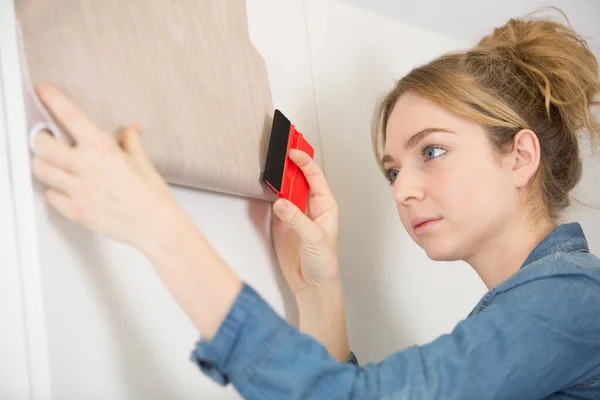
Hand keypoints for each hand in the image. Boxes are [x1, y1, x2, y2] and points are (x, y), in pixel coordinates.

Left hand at [30, 83, 186, 253]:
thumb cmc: (152, 196)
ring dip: (43, 163)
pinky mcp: (75, 210)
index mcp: (104, 150)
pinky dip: (53, 190)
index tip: (43, 91)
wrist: (156, 226)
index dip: (53, 99)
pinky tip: (64, 188)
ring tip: (53, 163)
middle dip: (39, 138)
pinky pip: (50, 196)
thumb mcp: (142, 162)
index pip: (71, 116)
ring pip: (41, 169)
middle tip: (44, 138)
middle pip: (43, 144)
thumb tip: (130, 129)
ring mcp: (79, 190)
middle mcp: (87, 167)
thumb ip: (130, 142)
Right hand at [271, 149, 339, 295]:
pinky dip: (268, 195)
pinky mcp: (281, 224)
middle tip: (279, 152)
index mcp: (326, 206)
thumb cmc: (325, 263)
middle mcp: (310, 207)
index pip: (315, 177)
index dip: (304, 162)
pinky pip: (274, 204)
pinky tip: (265, 188)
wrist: (312, 285)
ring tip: (270, 167)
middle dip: (289, 165)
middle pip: (299, 179)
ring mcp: (295, 215)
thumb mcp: (314, 238)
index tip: (292, 152)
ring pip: (285, 190)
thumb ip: (296, 220)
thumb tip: (281, 203)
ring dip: (278, 179)